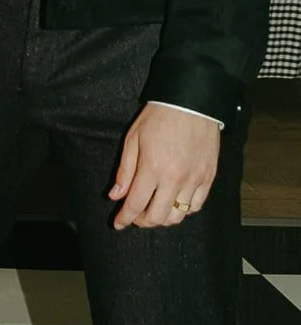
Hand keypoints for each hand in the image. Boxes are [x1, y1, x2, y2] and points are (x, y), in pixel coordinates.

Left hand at [110, 104, 220, 230]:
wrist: (193, 101)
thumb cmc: (160, 117)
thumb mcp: (133, 139)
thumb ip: (125, 171)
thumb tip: (116, 195)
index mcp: (152, 168)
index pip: (135, 205)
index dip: (124, 218)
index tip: (118, 223)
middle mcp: (174, 178)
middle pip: (156, 217)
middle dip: (142, 222)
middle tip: (136, 216)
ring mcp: (194, 179)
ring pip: (177, 216)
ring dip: (163, 219)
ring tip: (155, 210)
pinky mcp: (208, 176)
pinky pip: (196, 205)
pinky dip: (184, 210)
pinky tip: (175, 203)